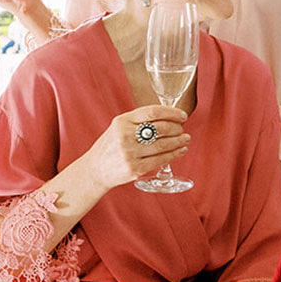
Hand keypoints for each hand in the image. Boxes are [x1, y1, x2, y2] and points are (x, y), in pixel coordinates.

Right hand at [75, 106, 189, 189]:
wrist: (95, 169)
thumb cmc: (111, 146)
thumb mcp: (119, 127)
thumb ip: (139, 121)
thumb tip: (169, 116)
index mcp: (122, 121)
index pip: (152, 112)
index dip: (172, 113)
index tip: (183, 115)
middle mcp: (125, 135)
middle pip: (161, 128)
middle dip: (177, 128)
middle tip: (182, 129)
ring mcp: (130, 153)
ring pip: (163, 144)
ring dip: (179, 141)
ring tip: (185, 139)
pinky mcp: (135, 168)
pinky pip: (161, 159)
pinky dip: (174, 154)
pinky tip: (180, 150)